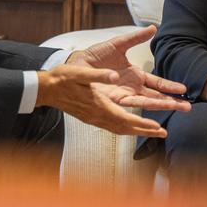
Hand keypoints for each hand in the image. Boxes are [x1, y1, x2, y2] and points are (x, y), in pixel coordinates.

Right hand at [36, 64, 167, 137]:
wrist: (45, 89)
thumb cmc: (62, 78)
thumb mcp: (79, 73)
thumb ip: (97, 75)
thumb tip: (114, 75)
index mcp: (98, 105)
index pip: (125, 119)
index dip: (142, 124)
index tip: (157, 126)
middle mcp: (97, 116)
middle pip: (125, 128)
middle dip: (144, 131)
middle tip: (162, 133)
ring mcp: (93, 118)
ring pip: (119, 128)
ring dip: (136, 130)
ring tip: (151, 131)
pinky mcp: (90, 117)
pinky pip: (112, 126)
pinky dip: (124, 127)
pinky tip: (129, 125)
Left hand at [68, 25, 190, 113]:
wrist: (76, 64)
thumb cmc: (95, 56)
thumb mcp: (117, 44)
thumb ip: (135, 38)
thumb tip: (153, 27)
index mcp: (135, 75)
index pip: (157, 83)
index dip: (170, 86)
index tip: (184, 89)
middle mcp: (132, 88)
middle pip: (156, 96)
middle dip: (171, 101)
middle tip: (188, 106)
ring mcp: (123, 95)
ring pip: (146, 103)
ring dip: (160, 106)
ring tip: (176, 108)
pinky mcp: (112, 100)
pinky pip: (128, 105)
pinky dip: (141, 109)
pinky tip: (151, 112)